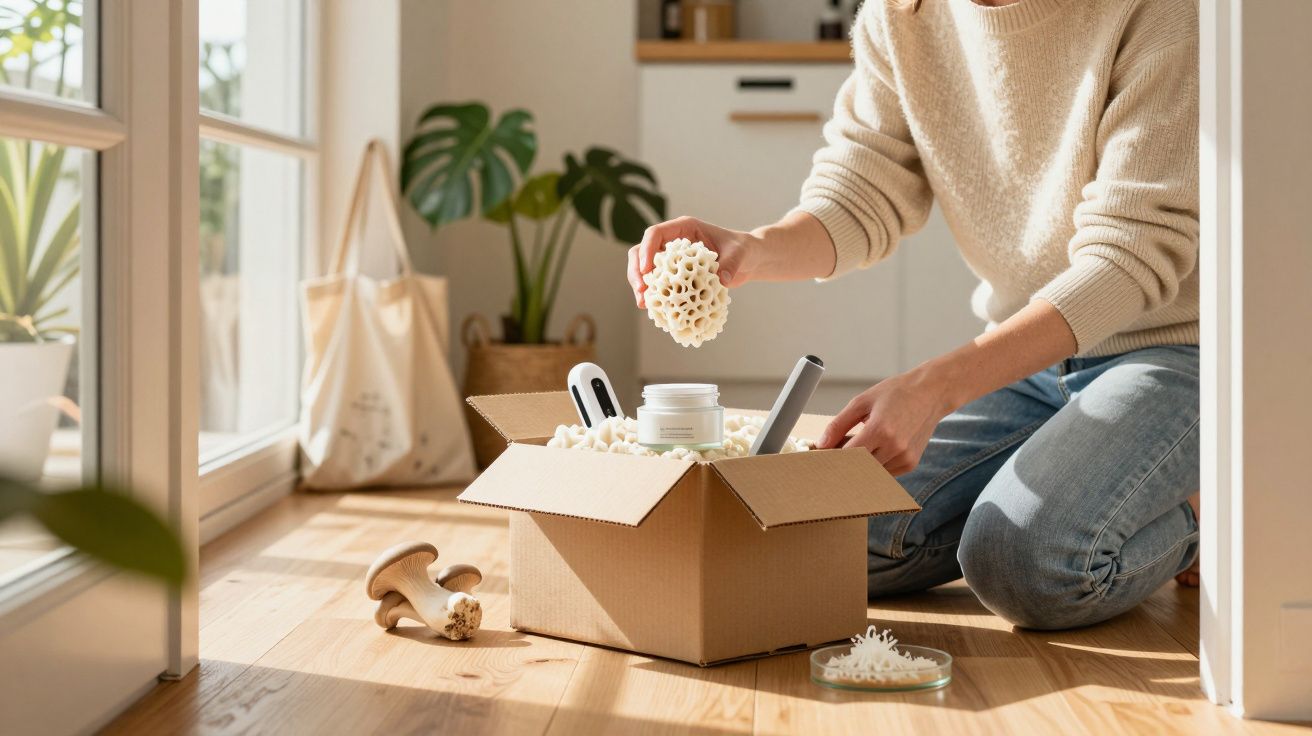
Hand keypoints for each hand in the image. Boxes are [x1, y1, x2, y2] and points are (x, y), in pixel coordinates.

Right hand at [626, 216, 759, 307]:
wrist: (747, 260)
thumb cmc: (742, 250)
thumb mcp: (739, 254)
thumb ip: (730, 264)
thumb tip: (722, 280)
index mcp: (684, 228)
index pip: (656, 234)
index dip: (647, 250)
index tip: (647, 270)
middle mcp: (673, 242)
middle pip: (642, 251)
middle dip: (637, 271)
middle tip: (641, 291)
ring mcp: (671, 259)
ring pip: (645, 269)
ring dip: (641, 285)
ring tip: (644, 304)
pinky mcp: (675, 275)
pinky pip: (658, 283)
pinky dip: (654, 295)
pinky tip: (655, 309)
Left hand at [816, 368, 952, 475]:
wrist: (931, 393)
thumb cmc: (896, 393)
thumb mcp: (862, 402)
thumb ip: (839, 424)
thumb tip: (821, 444)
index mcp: (880, 429)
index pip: (847, 456)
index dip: (832, 457)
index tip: (822, 455)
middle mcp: (894, 447)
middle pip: (857, 467)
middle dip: (844, 461)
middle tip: (839, 448)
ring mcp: (904, 458)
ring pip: (870, 472)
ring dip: (860, 463)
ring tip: (863, 442)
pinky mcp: (911, 464)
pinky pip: (884, 472)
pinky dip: (875, 464)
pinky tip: (878, 447)